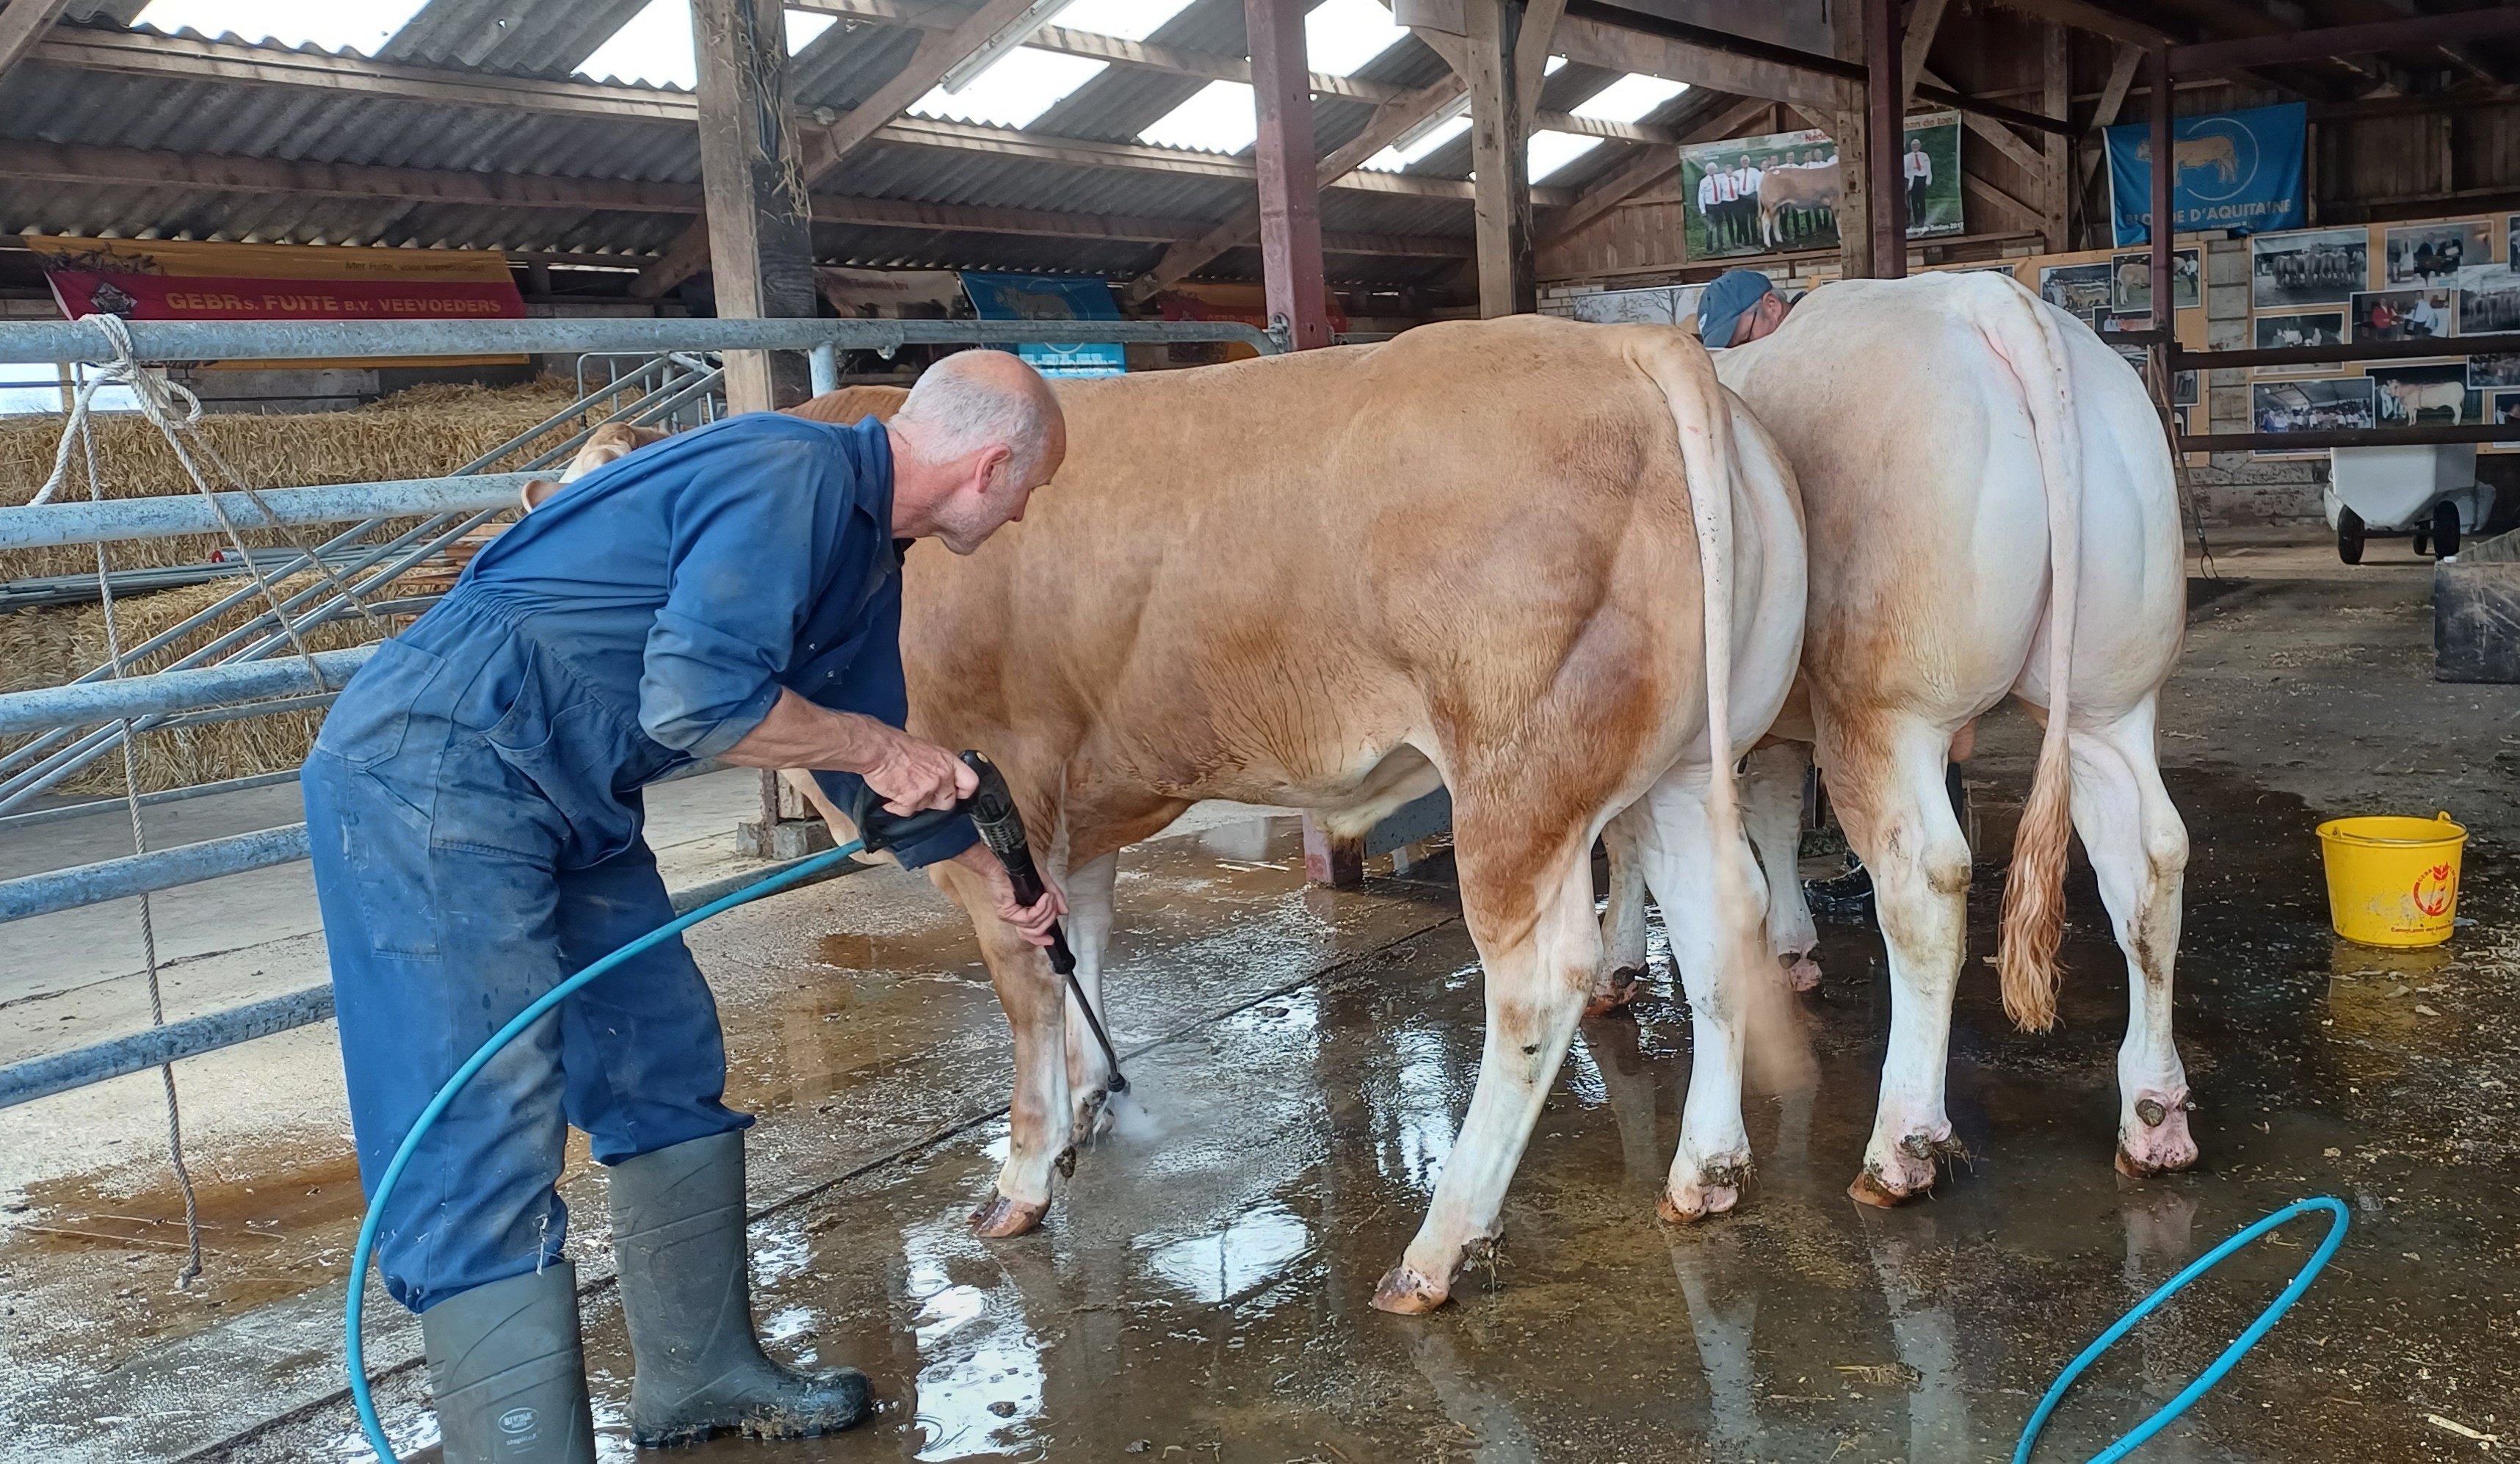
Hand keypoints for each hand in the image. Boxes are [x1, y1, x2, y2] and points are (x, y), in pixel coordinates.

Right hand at [862, 727, 977, 814]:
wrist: (877, 749)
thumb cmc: (895, 746)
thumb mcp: (926, 750)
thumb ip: (937, 766)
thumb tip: (939, 778)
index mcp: (947, 761)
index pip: (970, 783)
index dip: (963, 793)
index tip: (956, 795)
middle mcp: (941, 774)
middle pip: (947, 802)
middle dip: (933, 802)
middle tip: (919, 793)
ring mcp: (928, 787)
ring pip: (924, 808)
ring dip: (912, 802)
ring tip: (900, 788)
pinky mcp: (912, 798)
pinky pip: (907, 811)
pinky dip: (897, 807)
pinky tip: (891, 796)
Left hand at [953, 844, 1066, 947]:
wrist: (1006, 862)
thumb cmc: (1022, 871)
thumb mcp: (1044, 884)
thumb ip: (1055, 899)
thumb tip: (1064, 911)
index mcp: (1022, 914)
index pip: (1031, 934)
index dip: (1041, 939)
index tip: (1051, 939)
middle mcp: (1015, 918)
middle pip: (1037, 930)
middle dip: (1050, 917)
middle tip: (1054, 902)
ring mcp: (1011, 916)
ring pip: (1035, 925)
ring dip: (1047, 911)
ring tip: (1049, 897)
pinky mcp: (1007, 913)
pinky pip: (1029, 918)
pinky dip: (1040, 909)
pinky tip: (1044, 898)